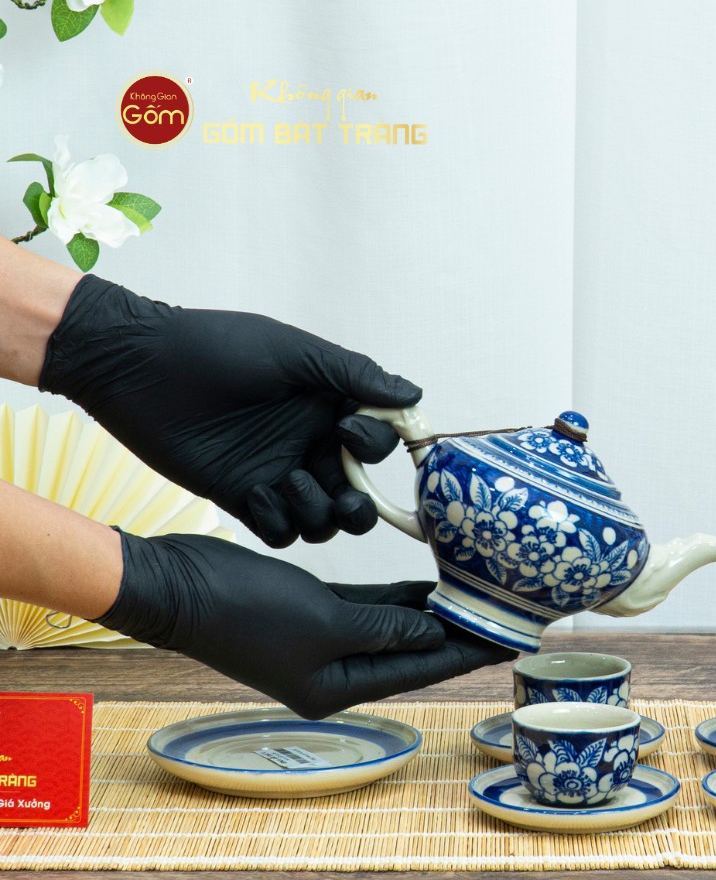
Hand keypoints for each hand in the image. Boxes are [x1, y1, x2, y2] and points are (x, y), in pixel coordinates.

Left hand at [40, 274, 412, 546]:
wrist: (138, 367)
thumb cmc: (215, 347)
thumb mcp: (293, 353)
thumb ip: (353, 375)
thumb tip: (415, 395)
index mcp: (328, 407)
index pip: (376, 442)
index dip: (373, 445)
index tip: (344, 430)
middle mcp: (310, 444)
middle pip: (358, 494)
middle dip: (360, 505)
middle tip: (344, 497)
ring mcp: (278, 474)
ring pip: (324, 520)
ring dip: (318, 513)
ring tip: (288, 484)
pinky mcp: (244, 498)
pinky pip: (282, 531)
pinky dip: (280, 521)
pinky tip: (256, 493)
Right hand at [98, 532, 515, 718]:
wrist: (177, 584)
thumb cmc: (244, 609)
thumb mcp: (325, 621)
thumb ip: (385, 628)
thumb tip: (434, 631)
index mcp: (337, 689)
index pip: (420, 671)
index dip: (466, 655)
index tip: (510, 642)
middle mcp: (334, 671)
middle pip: (412, 653)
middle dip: (458, 636)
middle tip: (506, 618)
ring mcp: (322, 641)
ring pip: (392, 628)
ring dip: (431, 615)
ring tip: (479, 599)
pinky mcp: (312, 611)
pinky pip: (369, 607)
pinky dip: (398, 599)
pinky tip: (430, 587)